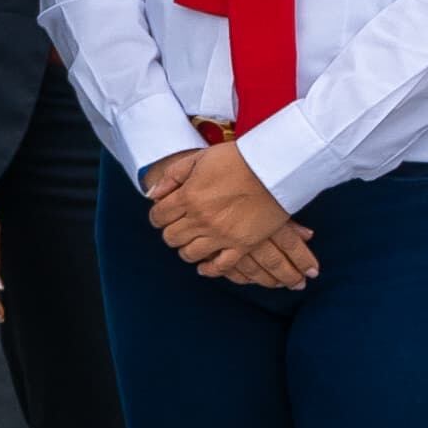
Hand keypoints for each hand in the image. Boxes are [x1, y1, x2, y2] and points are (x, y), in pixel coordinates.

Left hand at [144, 143, 318, 287]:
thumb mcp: (199, 158)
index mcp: (188, 196)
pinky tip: (205, 265)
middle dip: (171, 231)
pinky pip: (220, 266)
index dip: (158, 216)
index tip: (165, 214)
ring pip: (189, 253)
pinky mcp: (242, 244)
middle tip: (179, 226)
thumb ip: (172, 176)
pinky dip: (209, 268)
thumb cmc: (237, 159)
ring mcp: (221, 234)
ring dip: (187, 248)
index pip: (158, 217)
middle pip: (171, 237)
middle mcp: (201, 219)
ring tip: (192, 241)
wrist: (275, 167)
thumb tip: (152, 194)